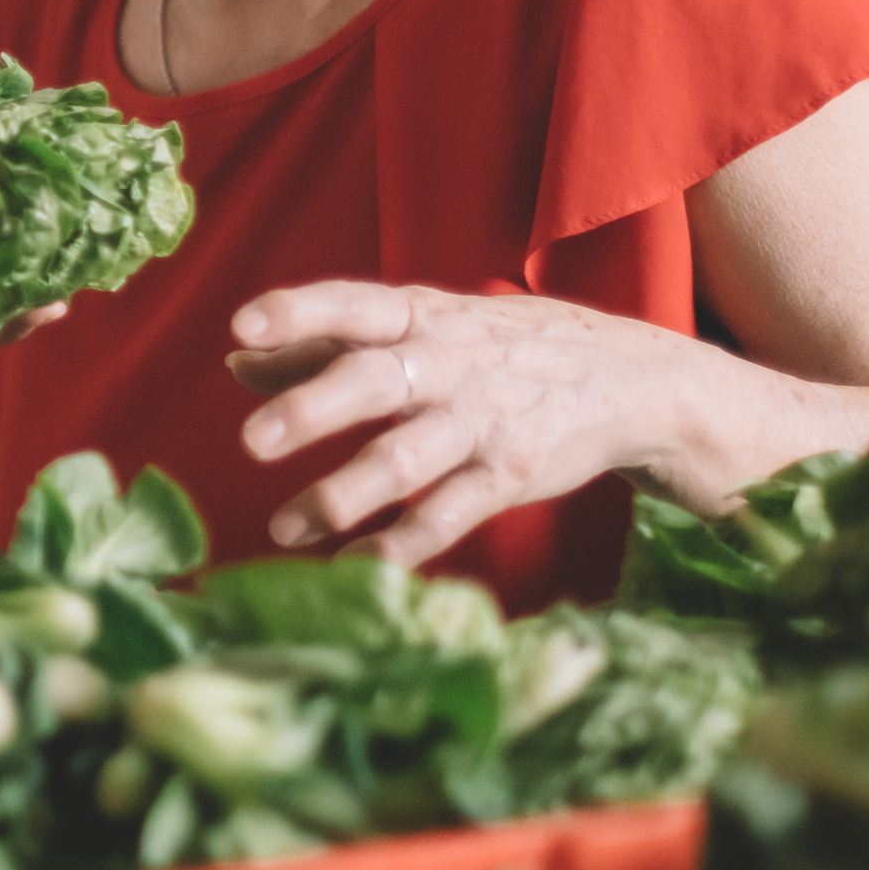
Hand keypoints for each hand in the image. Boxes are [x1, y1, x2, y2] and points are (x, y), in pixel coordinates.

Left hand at [228, 281, 706, 565]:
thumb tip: (237, 359)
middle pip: (375, 381)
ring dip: (343, 495)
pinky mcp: (511, 474)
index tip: (242, 324)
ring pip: (407, 459)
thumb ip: (326, 344)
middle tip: (250, 443)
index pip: (353, 305)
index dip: (298, 312)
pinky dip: (401, 544)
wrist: (631, 378)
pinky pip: (450, 514)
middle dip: (312, 409)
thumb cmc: (497, 349)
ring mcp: (483, 420)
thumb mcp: (422, 327)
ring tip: (283, 527)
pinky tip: (353, 564)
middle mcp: (450, 363)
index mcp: (422, 316)